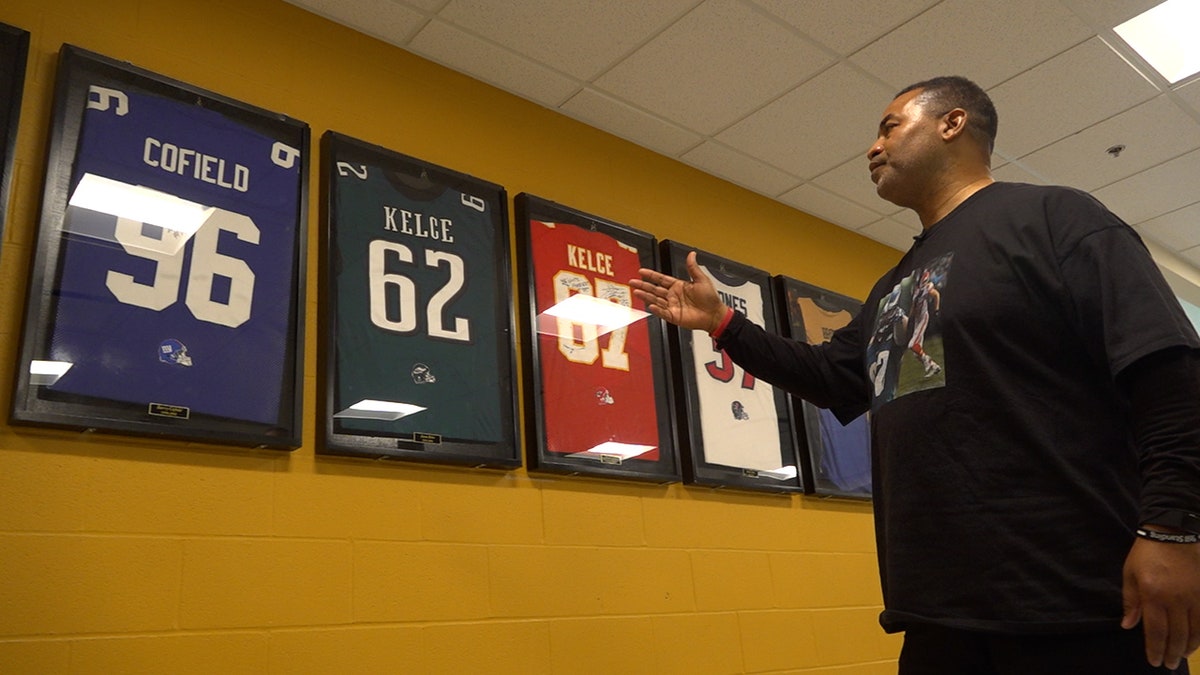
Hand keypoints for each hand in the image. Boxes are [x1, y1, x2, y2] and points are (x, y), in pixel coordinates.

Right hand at [630, 251, 727, 332]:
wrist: (714, 314)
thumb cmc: (710, 298)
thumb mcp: (702, 279)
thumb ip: (693, 268)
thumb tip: (691, 254)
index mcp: (678, 286)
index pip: (661, 279)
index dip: (651, 275)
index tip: (642, 271)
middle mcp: (673, 296)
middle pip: (655, 289)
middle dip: (643, 285)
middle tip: (632, 281)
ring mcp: (672, 306)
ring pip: (655, 300)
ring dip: (646, 296)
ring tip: (636, 291)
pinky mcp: (674, 316)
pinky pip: (662, 312)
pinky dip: (656, 309)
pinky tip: (650, 305)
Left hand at [1121, 535, 1199, 668]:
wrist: (1173, 533)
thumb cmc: (1146, 554)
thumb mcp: (1130, 574)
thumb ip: (1131, 602)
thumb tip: (1128, 626)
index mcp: (1153, 595)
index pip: (1156, 631)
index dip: (1155, 649)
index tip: (1154, 661)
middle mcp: (1176, 599)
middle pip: (1176, 635)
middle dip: (1171, 653)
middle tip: (1168, 664)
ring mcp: (1194, 596)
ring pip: (1194, 631)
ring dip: (1187, 647)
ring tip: (1180, 656)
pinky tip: (1195, 642)